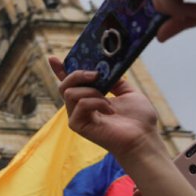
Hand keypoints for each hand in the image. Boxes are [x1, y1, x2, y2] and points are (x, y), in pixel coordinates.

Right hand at [48, 57, 163, 160]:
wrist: (143, 137)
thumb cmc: (138, 119)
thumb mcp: (128, 92)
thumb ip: (115, 81)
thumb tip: (104, 70)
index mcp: (90, 98)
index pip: (70, 83)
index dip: (60, 70)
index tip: (53, 58)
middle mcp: (80, 107)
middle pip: (64, 85)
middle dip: (77, 74)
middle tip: (96, 74)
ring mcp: (77, 116)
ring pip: (70, 92)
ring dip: (92, 92)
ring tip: (108, 101)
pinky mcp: (77, 125)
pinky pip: (81, 104)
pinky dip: (97, 103)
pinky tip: (110, 111)